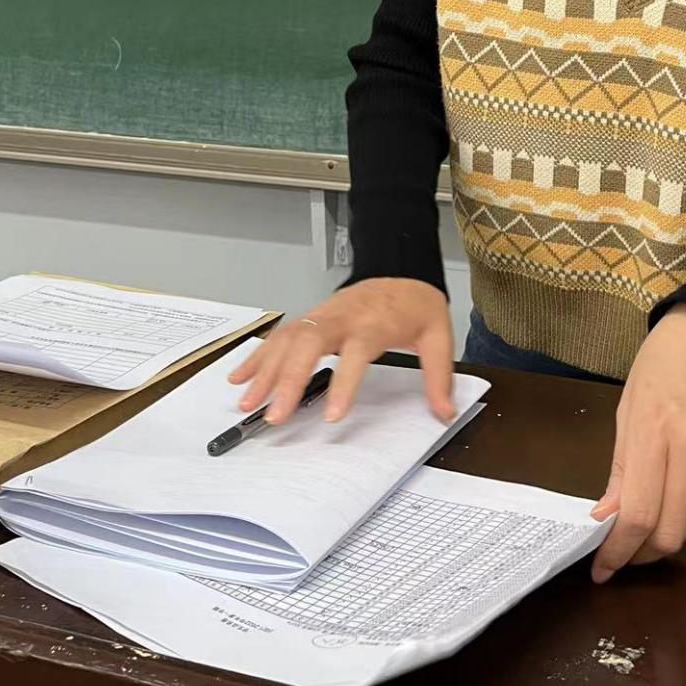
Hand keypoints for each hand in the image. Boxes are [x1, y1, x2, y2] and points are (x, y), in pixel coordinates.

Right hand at [229, 278, 453, 425]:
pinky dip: (258, 356)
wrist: (400, 269)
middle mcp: (341, 317)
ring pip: (286, 339)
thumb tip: (445, 413)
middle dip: (288, 380)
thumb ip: (439, 375)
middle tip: (275, 417)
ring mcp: (321, 315)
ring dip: (264, 371)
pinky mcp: (310, 318)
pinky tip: (240, 377)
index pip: (355, 352)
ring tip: (247, 404)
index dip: (343, 383)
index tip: (333, 416)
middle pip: (308, 342)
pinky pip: (279, 335)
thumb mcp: (438, 335)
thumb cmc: (415, 305)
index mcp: (374, 322)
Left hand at [591, 305, 685, 582]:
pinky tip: (678, 496)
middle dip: (644, 553)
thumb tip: (607, 520)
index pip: (638, 516)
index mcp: (658, 434)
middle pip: (672, 533)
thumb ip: (620, 470)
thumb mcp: (627, 410)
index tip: (602, 568)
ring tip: (649, 525)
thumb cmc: (660, 365)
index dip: (618, 552)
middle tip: (625, 550)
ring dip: (669, 536)